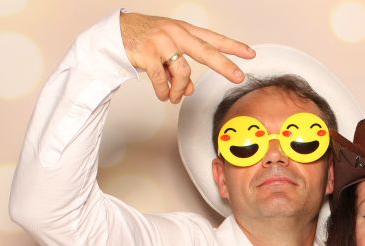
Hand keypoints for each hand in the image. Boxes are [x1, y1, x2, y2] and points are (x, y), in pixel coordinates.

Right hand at [119, 12, 254, 102]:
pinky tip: (163, 95)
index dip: (232, 46)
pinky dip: (164, 92)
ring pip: (182, 72)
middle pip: (205, 51)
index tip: (250, 53)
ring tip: (175, 97)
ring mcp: (161, 42)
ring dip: (180, 90)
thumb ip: (180, 69)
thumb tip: (190, 89)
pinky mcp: (147, 53)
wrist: (114, 33)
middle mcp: (175, 33)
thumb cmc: (144, 41)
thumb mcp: (167, 52)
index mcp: (183, 30)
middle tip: (238, 77)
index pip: (212, 38)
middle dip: (224, 65)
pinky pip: (161, 79)